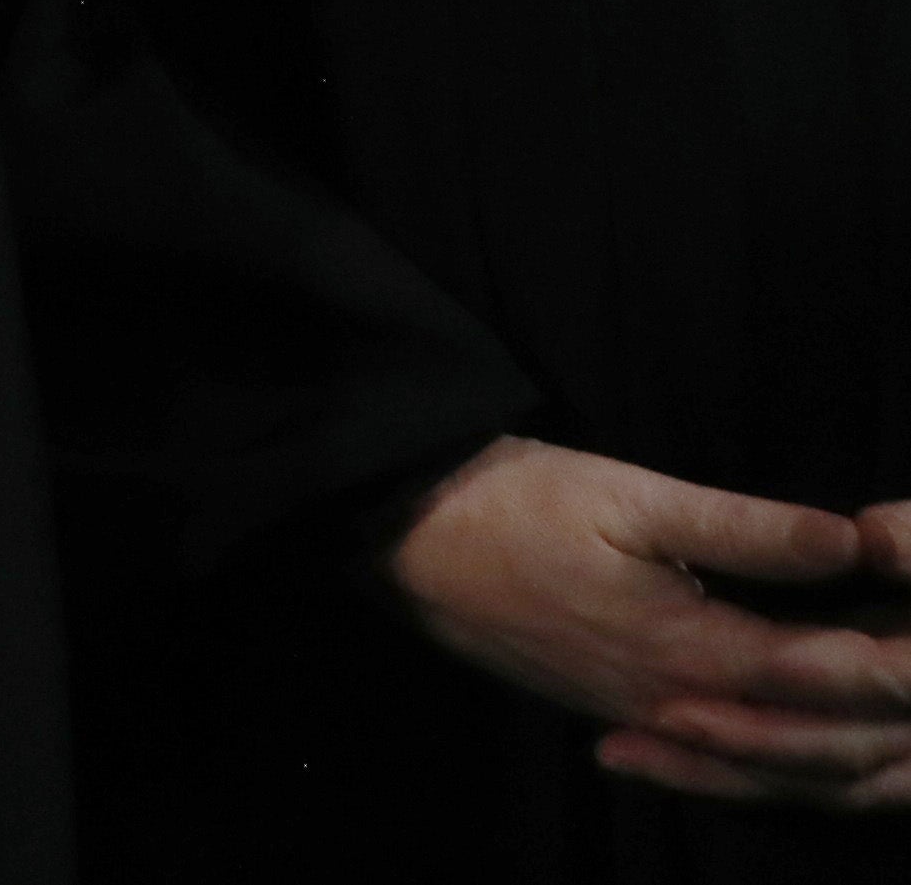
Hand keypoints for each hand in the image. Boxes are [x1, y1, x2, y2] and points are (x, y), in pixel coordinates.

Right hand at [391, 436, 910, 808]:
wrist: (400, 537)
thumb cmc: (512, 503)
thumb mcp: (628, 495)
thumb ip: (743, 528)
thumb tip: (851, 541)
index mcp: (690, 649)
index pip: (832, 674)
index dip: (902, 664)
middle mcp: (680, 705)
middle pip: (817, 740)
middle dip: (889, 715)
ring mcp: (648, 719)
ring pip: (777, 765)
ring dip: (848, 748)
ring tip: (893, 711)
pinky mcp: (621, 713)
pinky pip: (727, 763)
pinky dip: (786, 763)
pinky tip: (809, 753)